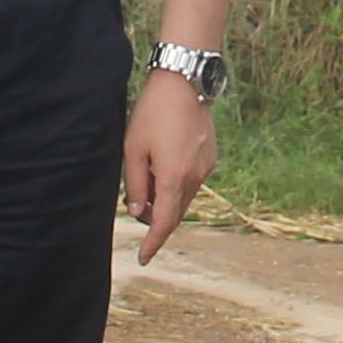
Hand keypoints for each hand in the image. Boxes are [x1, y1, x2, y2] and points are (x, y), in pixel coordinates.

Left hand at [120, 70, 216, 264]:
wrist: (185, 84)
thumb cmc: (153, 114)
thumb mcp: (133, 149)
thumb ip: (133, 184)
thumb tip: (137, 211)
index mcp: (173, 178)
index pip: (163, 223)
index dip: (152, 243)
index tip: (143, 257)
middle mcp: (195, 178)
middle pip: (175, 213)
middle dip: (156, 218)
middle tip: (136, 205)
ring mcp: (205, 168)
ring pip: (184, 197)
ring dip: (166, 198)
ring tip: (147, 174)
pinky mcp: (210, 157)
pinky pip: (192, 181)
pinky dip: (177, 184)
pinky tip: (163, 162)